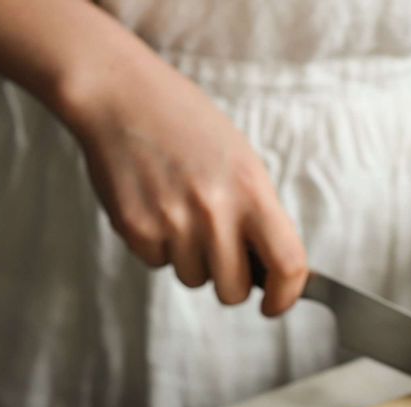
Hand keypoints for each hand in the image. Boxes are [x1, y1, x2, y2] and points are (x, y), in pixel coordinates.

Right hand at [63, 53, 306, 313]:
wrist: (123, 97)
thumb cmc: (190, 130)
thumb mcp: (244, 164)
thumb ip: (260, 217)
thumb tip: (272, 271)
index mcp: (252, 192)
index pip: (287, 264)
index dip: (285, 296)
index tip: (275, 305)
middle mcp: (215, 210)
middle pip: (233, 290)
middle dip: (230, 282)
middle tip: (220, 253)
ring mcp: (173, 221)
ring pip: (194, 280)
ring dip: (191, 259)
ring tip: (181, 212)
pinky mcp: (135, 229)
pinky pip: (158, 264)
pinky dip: (159, 247)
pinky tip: (156, 207)